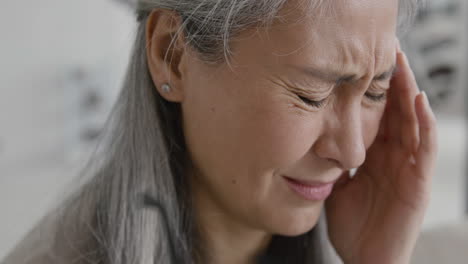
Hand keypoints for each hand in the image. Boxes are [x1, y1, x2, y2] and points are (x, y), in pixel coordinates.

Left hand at [325, 42, 437, 263]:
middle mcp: (393, 157)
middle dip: (392, 80)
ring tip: (403, 63)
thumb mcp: (335, 186)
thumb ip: (332, 162)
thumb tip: (314, 141)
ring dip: (409, 92)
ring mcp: (408, 168)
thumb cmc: (352, 225)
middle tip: (387, 48)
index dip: (373, 89)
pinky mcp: (417, 184)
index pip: (377, 115)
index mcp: (374, 156)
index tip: (362, 61)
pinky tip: (418, 101)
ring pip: (412, 122)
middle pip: (396, 111)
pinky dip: (423, 124)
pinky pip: (423, 150)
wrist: (364, 259)